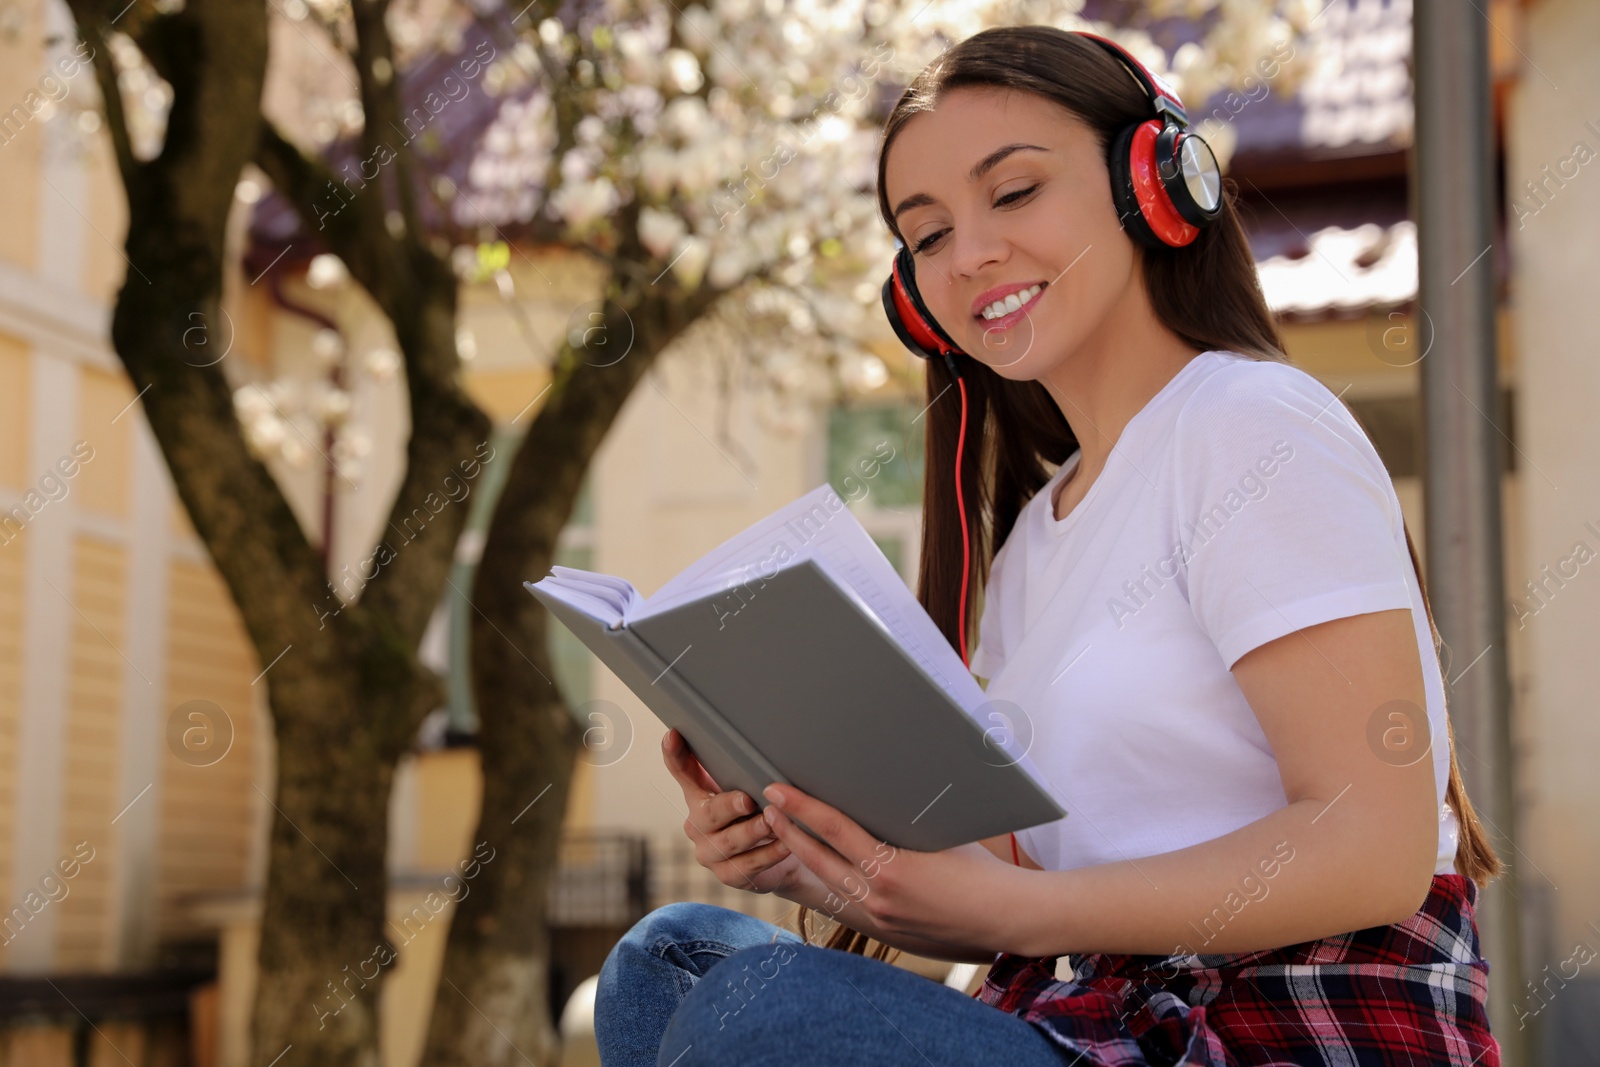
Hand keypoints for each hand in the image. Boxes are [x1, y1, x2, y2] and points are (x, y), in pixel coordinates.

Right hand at [661, 729, 804, 896]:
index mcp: (699, 796)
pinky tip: (785, 846)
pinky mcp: (728, 875)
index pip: (682, 772)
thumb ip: (738, 767)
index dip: (675, 755)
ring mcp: (710, 852)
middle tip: (748, 800)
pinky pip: (748, 865)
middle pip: (709, 813)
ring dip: (754, 831)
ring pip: (730, 842)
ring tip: (773, 822)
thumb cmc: (756, 814)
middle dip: (729, 806)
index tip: (672, 735)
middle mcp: (697, 824)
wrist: (776, 857)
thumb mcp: (745, 787)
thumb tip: (750, 734)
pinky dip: (769, 854)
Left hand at [759, 782, 1032, 957]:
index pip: (833, 829)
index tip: (776, 790)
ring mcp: (881, 916)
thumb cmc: (982, 868)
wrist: (1008, 916)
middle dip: (789, 832)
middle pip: (818, 859)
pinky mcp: (888, 929)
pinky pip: (851, 898)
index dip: (800, 807)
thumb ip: (901, 825)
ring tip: (787, 832)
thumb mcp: (939, 836)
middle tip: (768, 807)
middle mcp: (879, 896)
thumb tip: (874, 799)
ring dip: (805, 855)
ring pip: (829, 881)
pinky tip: (826, 863)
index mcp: (891, 868)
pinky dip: (833, 877)